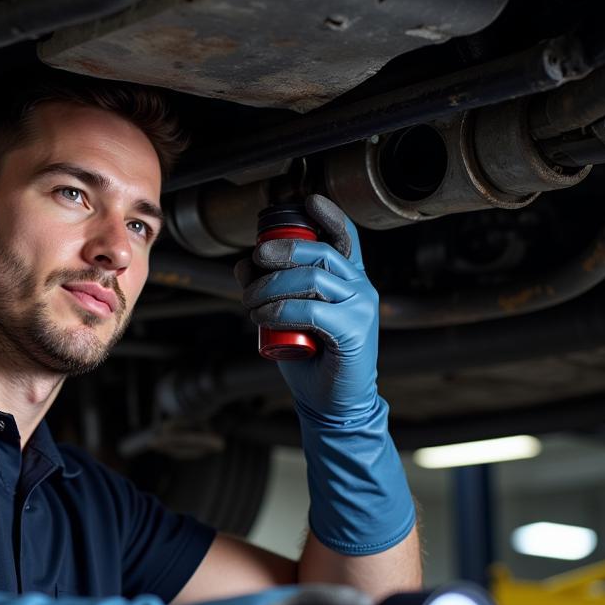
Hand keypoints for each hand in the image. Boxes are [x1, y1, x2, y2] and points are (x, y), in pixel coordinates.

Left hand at [236, 194, 378, 423]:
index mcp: (349, 278)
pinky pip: (311, 309)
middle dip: (281, 252)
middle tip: (255, 263)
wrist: (331, 401)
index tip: (307, 202)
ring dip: (271, 287)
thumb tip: (243, 263)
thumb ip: (268, 288)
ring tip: (250, 303)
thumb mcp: (284, 315)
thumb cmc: (310, 357)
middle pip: (320, 252)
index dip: (328, 215)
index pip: (345, 236)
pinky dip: (280, 311)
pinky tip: (262, 318)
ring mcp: (361, 307)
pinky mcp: (354, 330)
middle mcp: (360, 287)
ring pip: (312, 279)